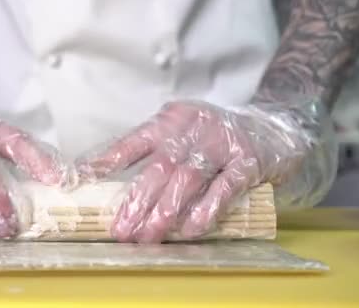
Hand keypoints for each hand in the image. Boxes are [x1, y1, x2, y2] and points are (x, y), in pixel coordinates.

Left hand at [77, 101, 307, 242]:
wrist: (274, 126)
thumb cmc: (216, 137)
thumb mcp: (183, 133)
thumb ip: (156, 151)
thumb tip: (113, 179)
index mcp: (171, 121)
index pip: (134, 141)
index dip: (108, 159)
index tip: (84, 178)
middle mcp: (193, 129)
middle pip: (159, 167)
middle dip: (137, 202)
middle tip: (120, 230)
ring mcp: (221, 143)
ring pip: (187, 179)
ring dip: (165, 212)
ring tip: (147, 236)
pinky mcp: (247, 161)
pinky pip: (224, 188)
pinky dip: (206, 210)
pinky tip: (190, 230)